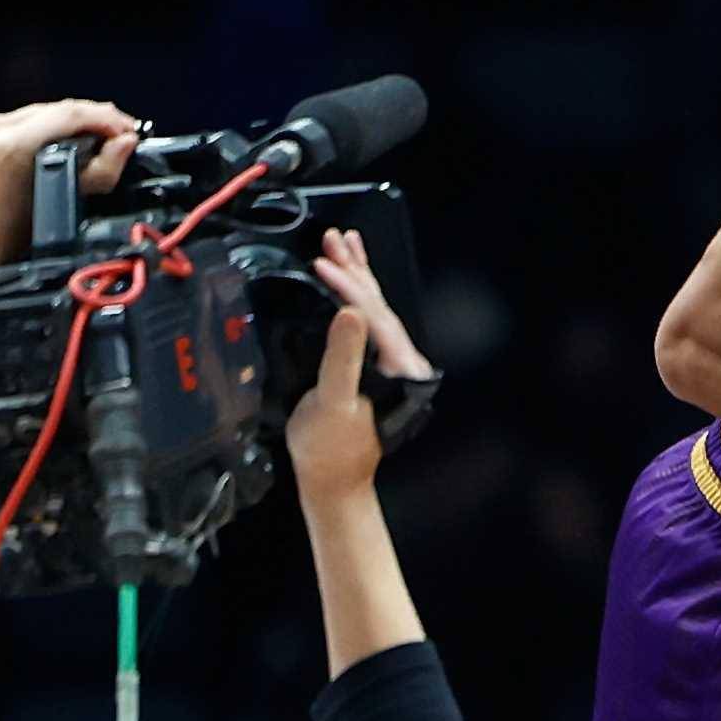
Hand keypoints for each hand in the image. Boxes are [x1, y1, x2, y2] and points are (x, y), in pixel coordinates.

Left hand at [0, 99, 141, 311]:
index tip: (128, 129)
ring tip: (91, 142)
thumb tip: (124, 145)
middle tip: (118, 135)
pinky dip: (36, 132)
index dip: (108, 118)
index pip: (71, 114)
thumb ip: (98, 172)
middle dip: (89, 120)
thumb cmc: (0, 251)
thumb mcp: (60, 208)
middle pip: (53, 110)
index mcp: (8, 145)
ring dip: (63, 125)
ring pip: (33, 115)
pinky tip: (53, 147)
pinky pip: (11, 124)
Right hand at [285, 231, 437, 503]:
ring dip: (356, 275)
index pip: (373, 315)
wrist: (331, 481)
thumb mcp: (332, 401)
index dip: (348, 285)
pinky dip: (354, 296)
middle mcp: (399, 363)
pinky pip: (365, 321)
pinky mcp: (369, 368)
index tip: (321, 263)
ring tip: (342, 243)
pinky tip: (346, 280)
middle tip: (333, 238)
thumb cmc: (330, 449)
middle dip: (354, 269)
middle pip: (377, 305)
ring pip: (373, 308)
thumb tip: (349, 312)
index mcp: (398, 368)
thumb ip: (342, 356)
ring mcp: (386, 365)